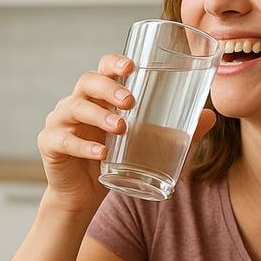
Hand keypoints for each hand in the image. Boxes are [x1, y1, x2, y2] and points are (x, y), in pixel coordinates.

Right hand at [37, 56, 217, 214]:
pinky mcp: (50, 145)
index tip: (132, 66)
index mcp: (99, 97)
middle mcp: (76, 103)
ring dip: (98, 115)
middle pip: (87, 82)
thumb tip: (210, 117)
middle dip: (109, 87)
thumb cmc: (114, 162)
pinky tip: (101, 153)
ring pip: (74, 107)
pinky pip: (64, 140)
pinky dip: (83, 146)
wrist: (82, 197)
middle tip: (131, 101)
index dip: (114, 62)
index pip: (103, 68)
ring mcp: (60, 122)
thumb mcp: (146, 145)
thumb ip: (175, 132)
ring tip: (120, 127)